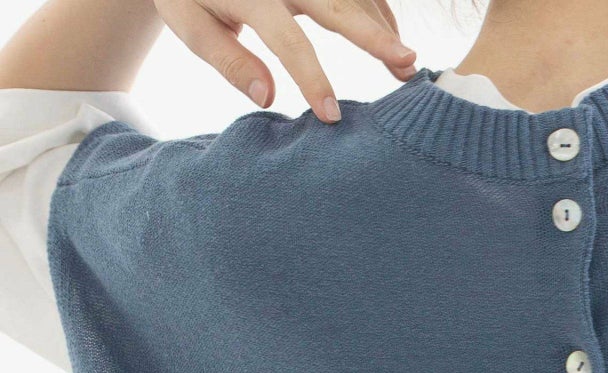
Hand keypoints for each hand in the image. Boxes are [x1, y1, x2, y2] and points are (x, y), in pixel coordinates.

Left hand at [153, 0, 416, 123]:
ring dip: (383, 26)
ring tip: (407, 67)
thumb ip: (227, 59)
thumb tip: (266, 97)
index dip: (312, 79)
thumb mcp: (190, 24)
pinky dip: (377, 9)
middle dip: (374, 36)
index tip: (330, 116)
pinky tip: (391, 38)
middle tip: (406, 66)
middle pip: (337, 3)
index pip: (288, 40)